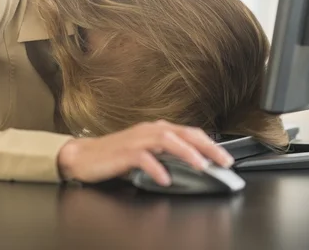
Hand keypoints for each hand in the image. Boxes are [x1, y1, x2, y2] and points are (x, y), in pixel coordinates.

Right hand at [57, 120, 233, 186]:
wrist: (84, 156)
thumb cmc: (115, 155)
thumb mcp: (145, 152)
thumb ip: (165, 154)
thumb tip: (191, 165)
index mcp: (156, 129)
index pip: (189, 132)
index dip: (209, 143)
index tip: (225, 157)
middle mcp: (149, 130)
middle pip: (183, 133)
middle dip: (206, 146)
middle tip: (223, 161)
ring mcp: (136, 139)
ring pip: (166, 140)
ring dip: (186, 152)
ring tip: (201, 166)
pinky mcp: (123, 152)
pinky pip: (143, 158)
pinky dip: (156, 168)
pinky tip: (165, 179)